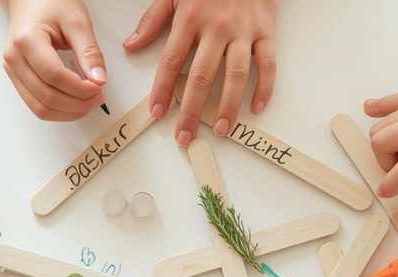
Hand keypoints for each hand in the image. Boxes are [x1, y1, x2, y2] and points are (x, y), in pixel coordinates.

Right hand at [2, 0, 105, 120]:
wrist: (31, 0)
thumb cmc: (50, 3)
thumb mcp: (76, 21)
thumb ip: (89, 52)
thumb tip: (99, 80)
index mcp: (26, 40)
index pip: (54, 76)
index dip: (80, 88)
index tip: (99, 87)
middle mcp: (14, 59)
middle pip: (47, 98)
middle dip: (77, 104)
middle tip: (98, 97)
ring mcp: (13, 71)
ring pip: (40, 108)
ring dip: (68, 112)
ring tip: (88, 102)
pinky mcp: (18, 79)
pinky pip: (37, 105)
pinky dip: (59, 110)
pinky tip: (75, 103)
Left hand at [124, 0, 278, 145]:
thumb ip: (152, 20)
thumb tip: (130, 46)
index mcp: (190, 18)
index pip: (171, 61)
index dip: (162, 89)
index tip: (157, 113)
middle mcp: (217, 28)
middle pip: (201, 76)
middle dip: (191, 110)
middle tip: (184, 136)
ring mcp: (243, 31)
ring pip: (236, 74)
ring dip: (227, 105)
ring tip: (220, 130)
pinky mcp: (266, 31)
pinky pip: (267, 63)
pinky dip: (265, 87)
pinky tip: (256, 108)